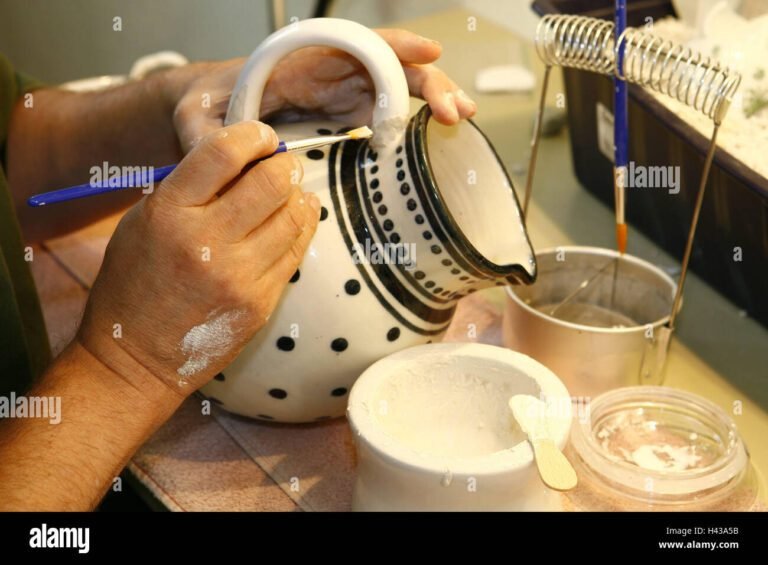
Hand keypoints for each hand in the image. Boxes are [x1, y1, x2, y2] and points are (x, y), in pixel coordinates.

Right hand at [78, 120, 319, 396]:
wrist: (136, 357)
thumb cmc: (134, 284)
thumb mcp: (142, 222)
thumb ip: (188, 189)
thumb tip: (243, 159)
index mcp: (169, 213)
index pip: (223, 152)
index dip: (252, 134)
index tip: (263, 135)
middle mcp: (206, 242)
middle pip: (270, 181)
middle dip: (285, 163)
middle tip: (284, 162)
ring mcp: (238, 275)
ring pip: (292, 215)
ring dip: (297, 194)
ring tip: (292, 190)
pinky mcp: (260, 302)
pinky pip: (295, 252)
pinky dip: (302, 225)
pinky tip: (299, 215)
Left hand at [169, 29, 476, 151]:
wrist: (207, 111)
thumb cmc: (203, 102)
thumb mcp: (196, 115)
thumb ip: (208, 134)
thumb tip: (233, 154)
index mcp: (299, 63)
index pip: (353, 46)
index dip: (392, 47)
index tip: (427, 53)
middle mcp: (327, 73)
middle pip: (387, 67)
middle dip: (425, 82)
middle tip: (454, 110)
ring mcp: (340, 94)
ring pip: (395, 88)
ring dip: (431, 99)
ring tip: (460, 117)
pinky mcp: (345, 116)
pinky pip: (387, 112)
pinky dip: (413, 121)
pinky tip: (437, 134)